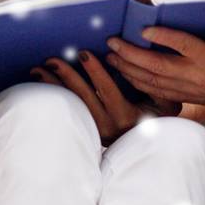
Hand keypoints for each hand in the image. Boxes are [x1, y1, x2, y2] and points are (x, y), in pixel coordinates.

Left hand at [32, 50, 178, 144]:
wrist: (152, 151)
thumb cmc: (160, 121)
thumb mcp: (167, 104)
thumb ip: (157, 86)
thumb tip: (146, 63)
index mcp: (126, 115)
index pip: (107, 89)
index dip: (94, 71)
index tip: (83, 53)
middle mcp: (108, 125)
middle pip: (82, 98)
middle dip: (66, 77)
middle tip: (52, 60)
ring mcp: (95, 130)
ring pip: (71, 106)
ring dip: (53, 87)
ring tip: (38, 71)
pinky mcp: (88, 131)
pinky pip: (68, 112)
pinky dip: (55, 98)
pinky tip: (42, 85)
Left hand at [105, 25, 204, 110]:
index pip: (183, 47)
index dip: (163, 37)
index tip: (144, 29)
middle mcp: (198, 76)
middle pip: (158, 67)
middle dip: (131, 55)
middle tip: (112, 42)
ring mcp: (192, 89)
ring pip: (154, 82)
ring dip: (130, 70)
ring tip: (112, 58)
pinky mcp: (189, 97)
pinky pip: (159, 93)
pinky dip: (140, 85)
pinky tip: (127, 76)